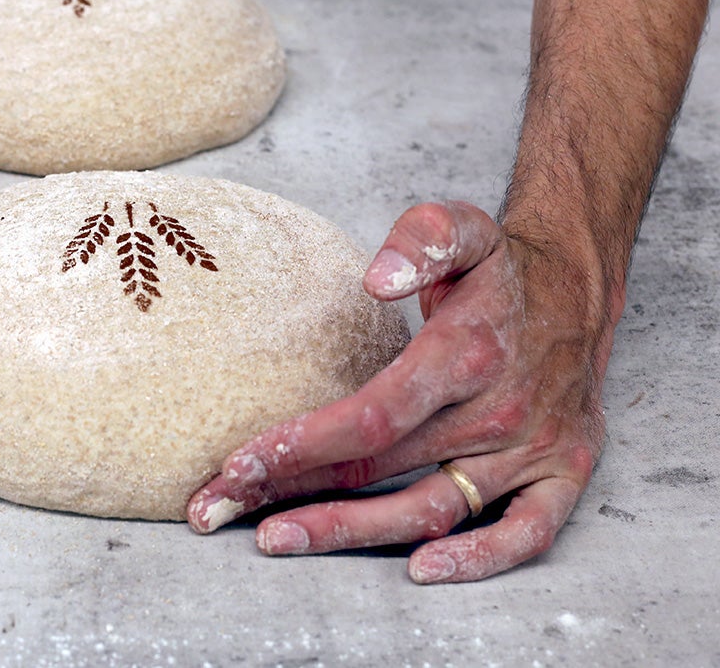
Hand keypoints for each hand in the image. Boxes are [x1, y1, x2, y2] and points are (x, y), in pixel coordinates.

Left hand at [186, 201, 609, 582]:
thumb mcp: (463, 229)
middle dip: (292, 492)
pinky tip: (419, 572)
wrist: (578, 291)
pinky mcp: (561, 476)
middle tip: (221, 508)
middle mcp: (499, 410)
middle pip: (382, 468)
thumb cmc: (499, 271)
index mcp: (466, 353)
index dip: (303, 444)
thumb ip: (420, 240)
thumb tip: (378, 278)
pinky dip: (480, 561)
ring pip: (431, 508)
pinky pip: (525, 535)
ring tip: (275, 539)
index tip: (239, 461)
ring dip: (350, 532)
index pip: (372, 415)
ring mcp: (532, 450)